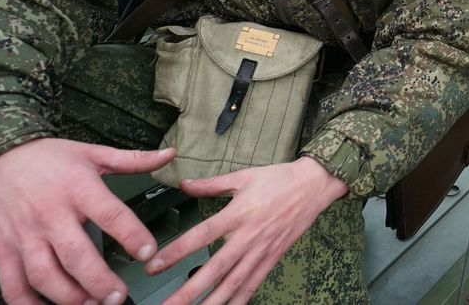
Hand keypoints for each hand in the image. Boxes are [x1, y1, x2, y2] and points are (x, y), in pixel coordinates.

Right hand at [0, 137, 176, 304]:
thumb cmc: (44, 156)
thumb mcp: (90, 152)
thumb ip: (132, 159)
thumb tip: (170, 154)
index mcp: (77, 188)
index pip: (109, 214)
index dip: (131, 235)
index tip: (149, 253)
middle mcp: (50, 214)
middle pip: (76, 254)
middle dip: (99, 281)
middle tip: (119, 297)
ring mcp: (24, 235)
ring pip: (44, 275)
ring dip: (68, 296)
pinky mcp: (2, 250)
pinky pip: (12, 285)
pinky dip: (28, 304)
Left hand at [146, 156, 348, 304]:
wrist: (315, 185)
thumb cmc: (280, 179)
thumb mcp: (244, 176)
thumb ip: (212, 184)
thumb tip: (184, 184)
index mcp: (238, 213)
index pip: (201, 235)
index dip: (176, 252)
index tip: (153, 265)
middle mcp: (248, 237)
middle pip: (214, 269)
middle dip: (188, 291)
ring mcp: (261, 251)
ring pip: (232, 284)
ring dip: (210, 303)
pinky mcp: (272, 258)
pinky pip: (253, 284)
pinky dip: (239, 300)